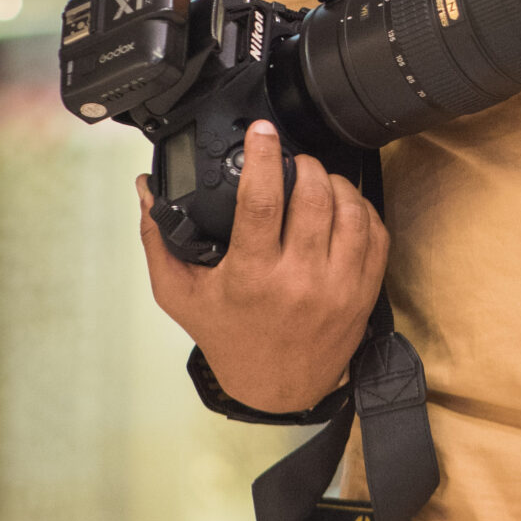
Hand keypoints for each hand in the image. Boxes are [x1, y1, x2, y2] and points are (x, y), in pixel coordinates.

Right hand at [136, 119, 388, 412]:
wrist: (276, 390)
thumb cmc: (229, 338)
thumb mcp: (181, 295)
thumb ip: (159, 241)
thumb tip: (144, 190)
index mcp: (252, 276)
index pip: (262, 199)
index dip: (264, 155)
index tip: (261, 130)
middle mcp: (300, 280)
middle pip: (313, 195)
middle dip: (303, 163)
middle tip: (291, 161)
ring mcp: (338, 286)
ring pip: (350, 208)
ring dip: (334, 182)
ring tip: (316, 180)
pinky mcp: (365, 292)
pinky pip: (376, 233)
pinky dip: (361, 209)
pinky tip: (342, 207)